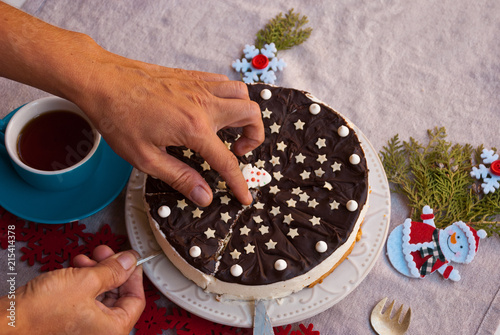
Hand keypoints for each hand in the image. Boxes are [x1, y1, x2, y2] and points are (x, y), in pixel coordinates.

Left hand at [0, 3, 263, 206]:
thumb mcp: (146, 158)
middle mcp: (204, 104)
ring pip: (242, 93)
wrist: (101, 81)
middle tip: (236, 151)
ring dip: (244, 112)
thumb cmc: (118, 119)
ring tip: (228, 130)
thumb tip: (205, 197)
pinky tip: (213, 109)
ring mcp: (200, 86)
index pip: (227, 160)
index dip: (238, 182)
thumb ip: (180, 178)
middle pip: (251, 114)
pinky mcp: (192, 76)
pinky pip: (224, 82)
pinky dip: (229, 96)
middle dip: (254, 136)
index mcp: (194, 128)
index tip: (244, 197)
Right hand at [0, 246, 144, 334]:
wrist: (7, 322)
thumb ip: (113, 270)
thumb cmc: (40, 311)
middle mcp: (101, 334)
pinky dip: (84, 283)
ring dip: (96, 273)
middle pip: (118, 297)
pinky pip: (87, 302)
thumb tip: (129, 262)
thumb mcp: (86, 281)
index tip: (130, 260)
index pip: (136, 300)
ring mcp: (85, 331)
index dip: (133, 275)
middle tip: (106, 253)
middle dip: (111, 270)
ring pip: (101, 296)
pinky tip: (75, 268)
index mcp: (112, 330)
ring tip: (86, 258)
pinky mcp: (70, 325)